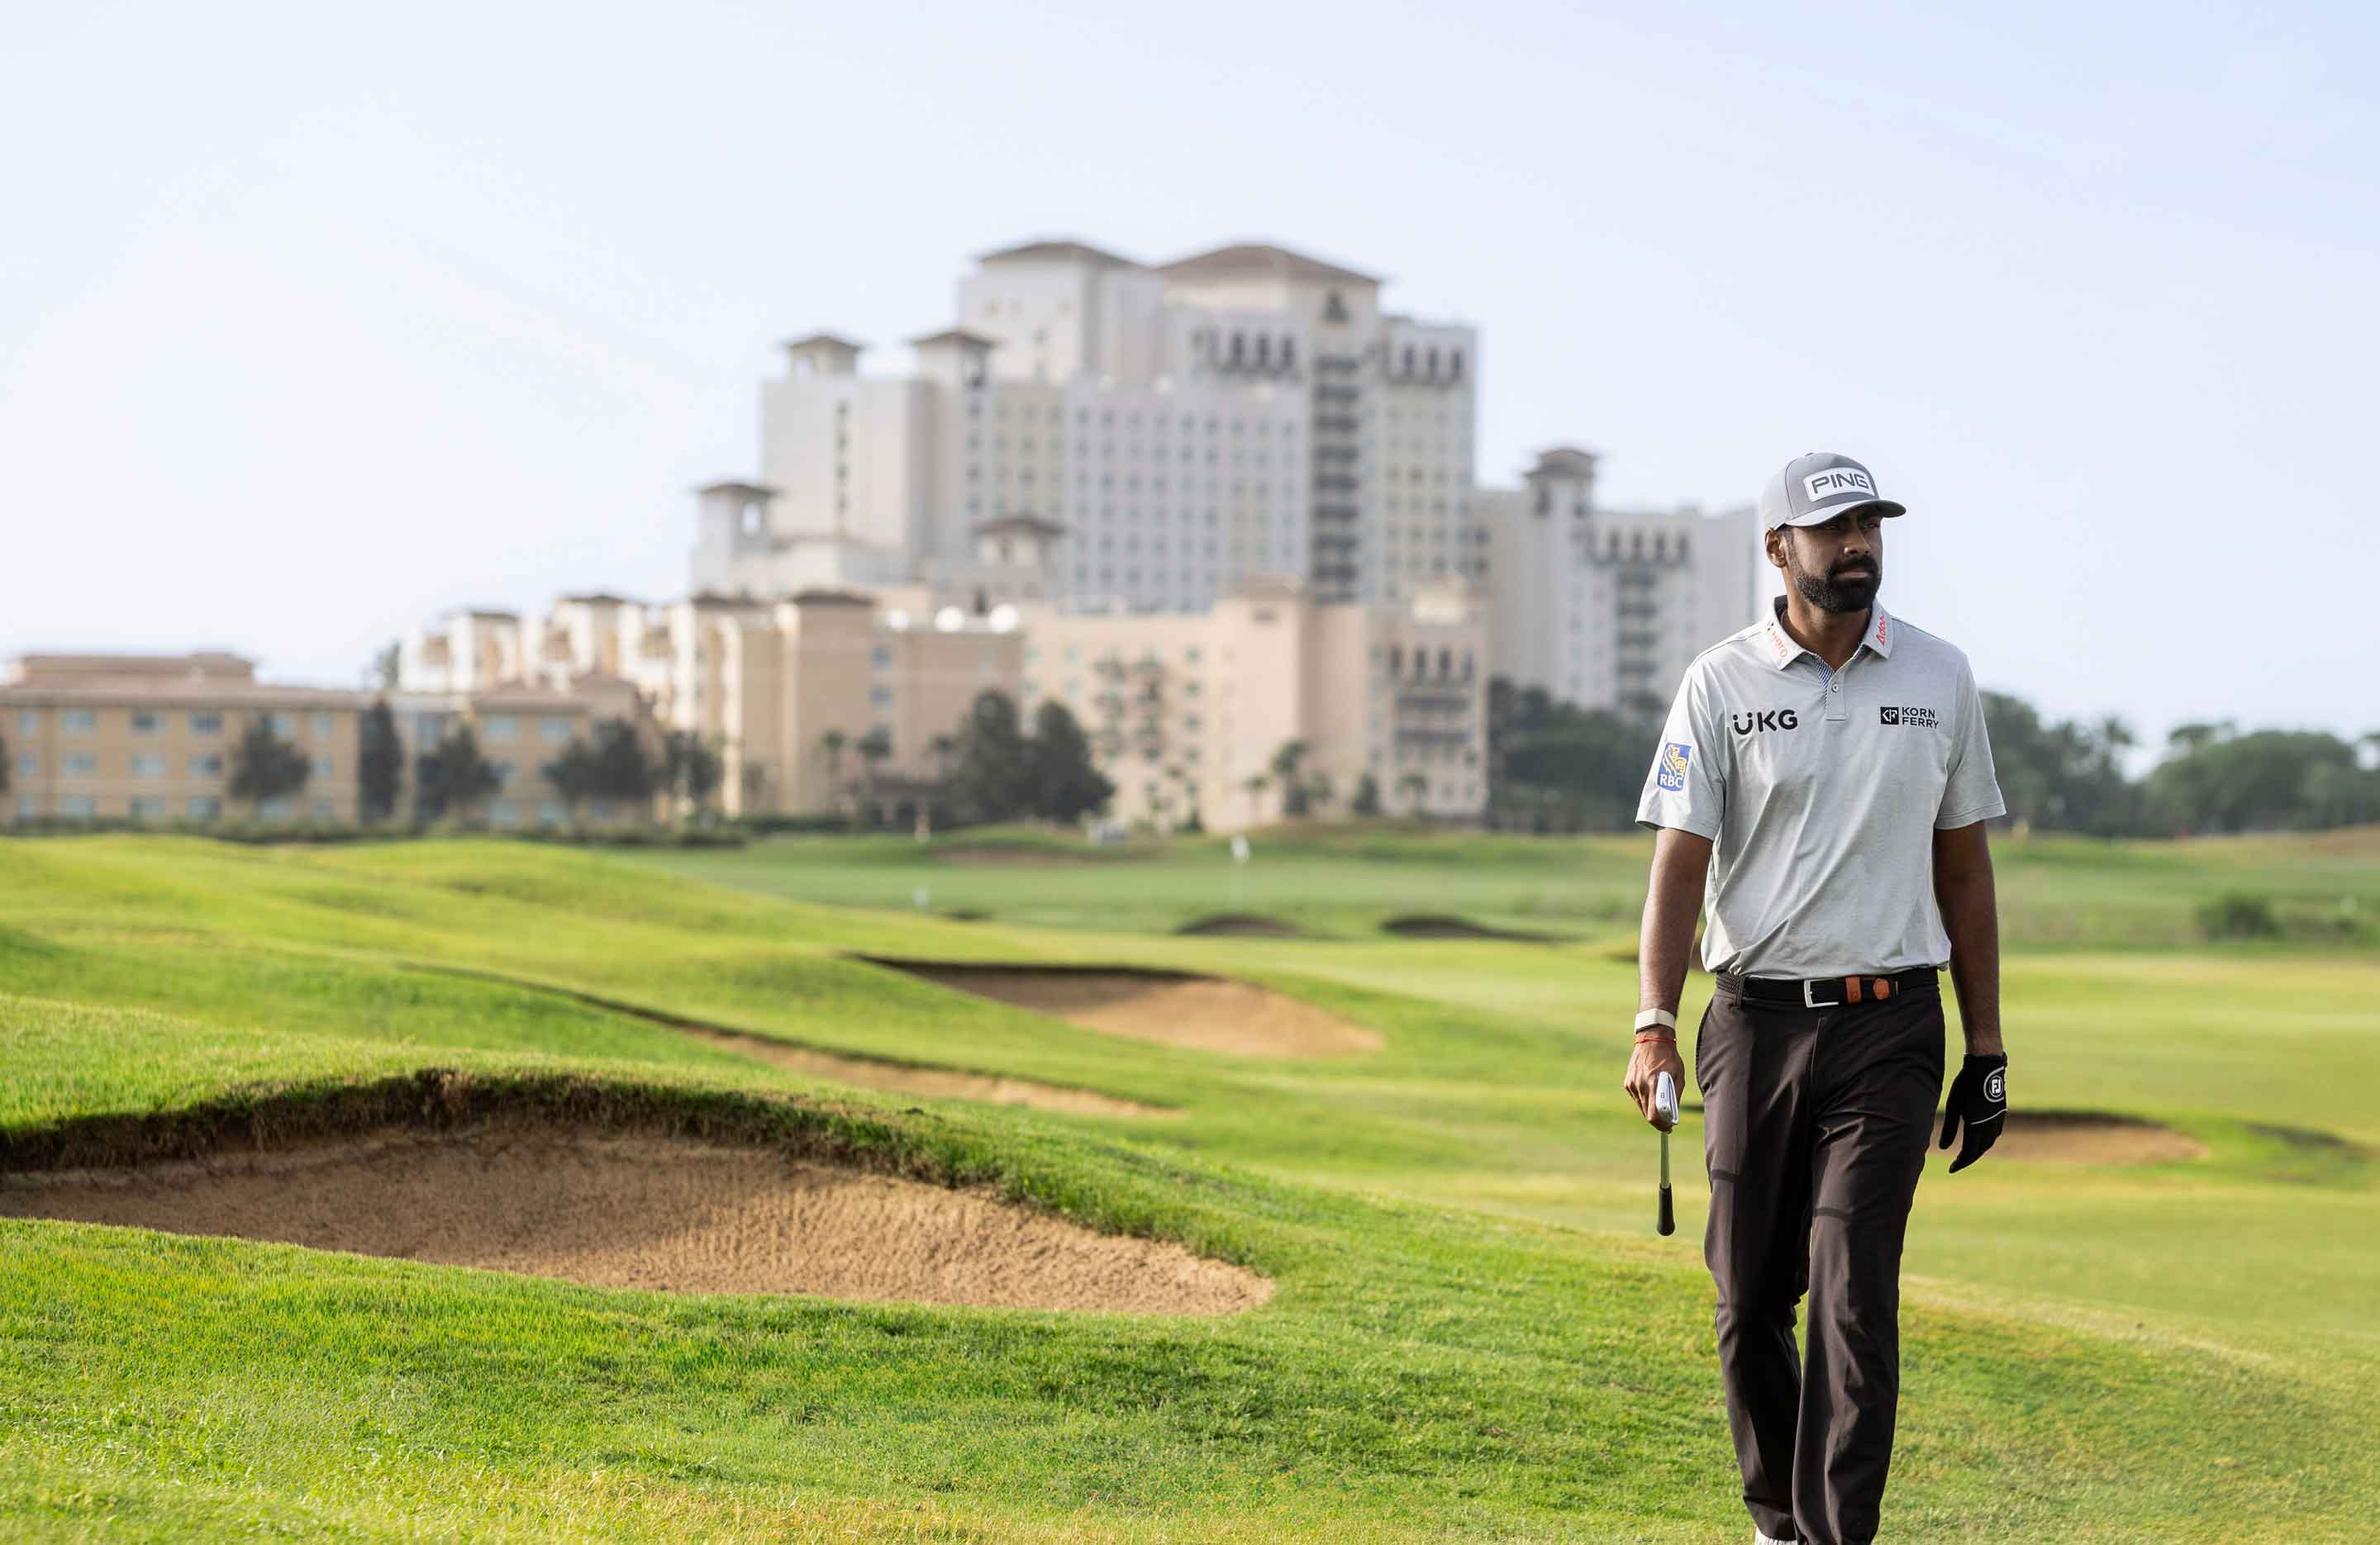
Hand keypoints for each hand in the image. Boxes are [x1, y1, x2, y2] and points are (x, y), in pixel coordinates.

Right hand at [1622, 1035, 1685, 1129]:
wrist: (1652, 1040)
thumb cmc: (1669, 1058)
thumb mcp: (1678, 1076)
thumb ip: (1674, 1096)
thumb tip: (1672, 1115)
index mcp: (1655, 1083)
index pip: (1654, 1115)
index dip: (1662, 1125)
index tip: (1669, 1127)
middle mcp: (1641, 1085)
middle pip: (1647, 1114)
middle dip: (1658, 1120)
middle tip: (1667, 1122)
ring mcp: (1632, 1084)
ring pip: (1641, 1107)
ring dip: (1651, 1110)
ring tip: (1660, 1104)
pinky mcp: (1628, 1083)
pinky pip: (1637, 1098)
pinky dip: (1644, 1099)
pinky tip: (1651, 1090)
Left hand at [1939, 1053, 2006, 1171]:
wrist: (1985, 1067)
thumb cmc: (1965, 1085)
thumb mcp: (1953, 1106)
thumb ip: (1949, 1128)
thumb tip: (1943, 1148)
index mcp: (1977, 1126)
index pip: (1969, 1152)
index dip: (1960, 1163)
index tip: (1951, 1169)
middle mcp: (1990, 1126)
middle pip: (1980, 1150)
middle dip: (1968, 1159)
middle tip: (1957, 1164)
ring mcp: (1998, 1120)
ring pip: (1989, 1143)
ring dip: (1978, 1151)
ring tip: (1967, 1154)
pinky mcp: (2001, 1114)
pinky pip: (1994, 1134)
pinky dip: (1986, 1141)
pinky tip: (1980, 1139)